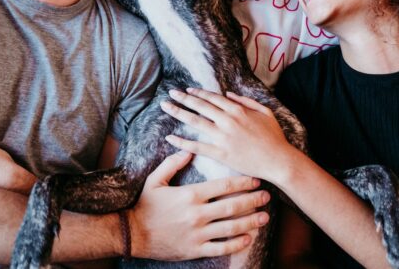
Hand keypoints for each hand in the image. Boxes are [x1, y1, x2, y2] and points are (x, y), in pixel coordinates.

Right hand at [128, 150, 270, 259]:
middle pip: (232, 205)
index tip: (256, 179)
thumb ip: (173, 163)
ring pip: (231, 227)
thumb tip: (190, 149)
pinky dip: (236, 243)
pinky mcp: (194, 250)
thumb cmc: (144, 205)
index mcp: (190, 195)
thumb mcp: (155, 180)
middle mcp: (197, 214)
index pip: (223, 186)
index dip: (243, 182)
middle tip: (267, 196)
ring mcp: (197, 233)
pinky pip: (220, 247)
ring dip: (250, 221)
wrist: (131, 234)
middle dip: (253, 200)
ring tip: (264, 216)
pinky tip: (248, 238)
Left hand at [161, 88, 296, 181]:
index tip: (187, 90)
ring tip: (166, 107)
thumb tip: (228, 94)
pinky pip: (197, 146)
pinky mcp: (221, 154)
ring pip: (196, 122)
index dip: (198, 93)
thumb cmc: (274, 137)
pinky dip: (182, 142)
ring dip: (179, 113)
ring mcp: (223, 138)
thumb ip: (246, 101)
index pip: (213, 98)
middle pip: (200, 106)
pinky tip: (170, 138)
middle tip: (170, 93)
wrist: (278, 160)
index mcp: (238, 110)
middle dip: (183, 98)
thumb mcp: (265, 112)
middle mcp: (228, 121)